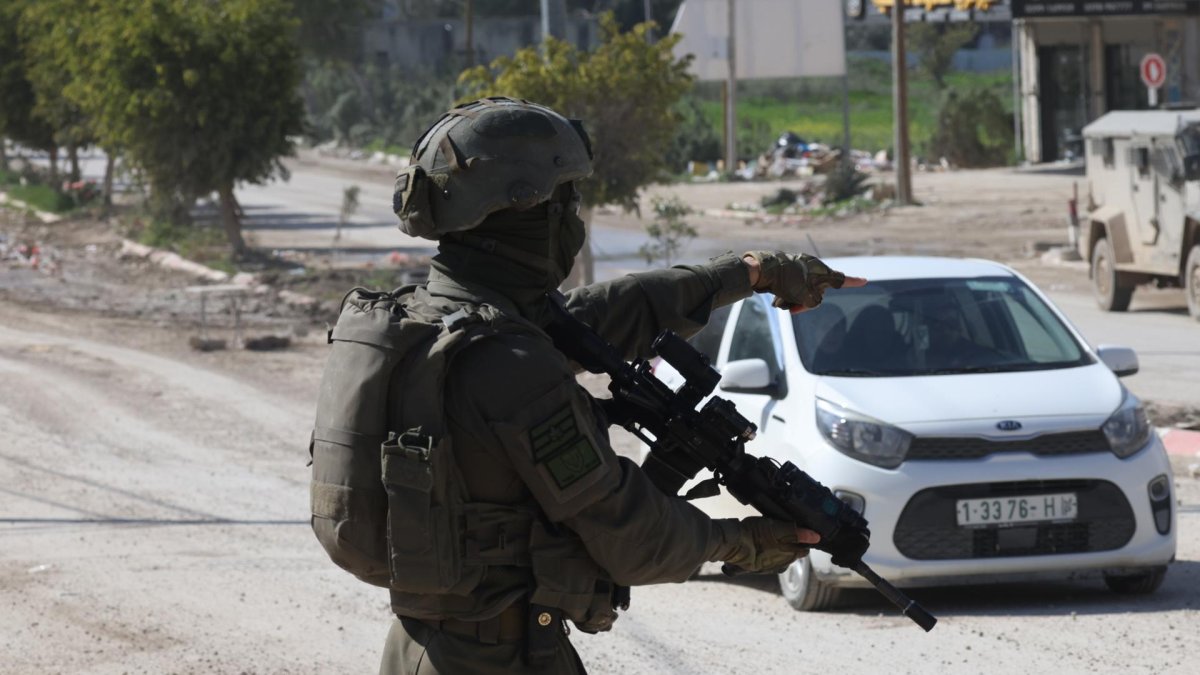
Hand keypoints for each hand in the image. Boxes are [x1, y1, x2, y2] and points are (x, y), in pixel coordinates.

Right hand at [713, 517, 820, 574]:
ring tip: (771, 539)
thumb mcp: (778, 528)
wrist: (732, 545)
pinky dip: (767, 553)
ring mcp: (769, 568)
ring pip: (781, 558)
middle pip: (793, 554)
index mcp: (790, 555)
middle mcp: (782, 564)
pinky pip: (768, 560)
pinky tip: (761, 546)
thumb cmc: (755, 535)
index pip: (804, 549)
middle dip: (791, 545)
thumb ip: (797, 532)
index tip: (799, 532)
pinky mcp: (758, 568)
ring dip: (778, 550)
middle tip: (783, 532)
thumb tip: (816, 537)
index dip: (803, 540)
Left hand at [743, 251, 866, 312]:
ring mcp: (800, 269)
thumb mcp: (807, 296)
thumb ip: (815, 301)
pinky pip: (792, 288)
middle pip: (818, 292)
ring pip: (802, 292)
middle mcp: (813, 268)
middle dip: (805, 304)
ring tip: (781, 301)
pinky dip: (786, 295)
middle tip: (793, 310)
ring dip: (793, 300)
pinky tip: (776, 298)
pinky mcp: (788, 272)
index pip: (841, 280)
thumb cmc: (787, 282)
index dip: (854, 282)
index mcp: (821, 271)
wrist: (763, 271)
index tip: (864, 281)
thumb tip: (808, 301)